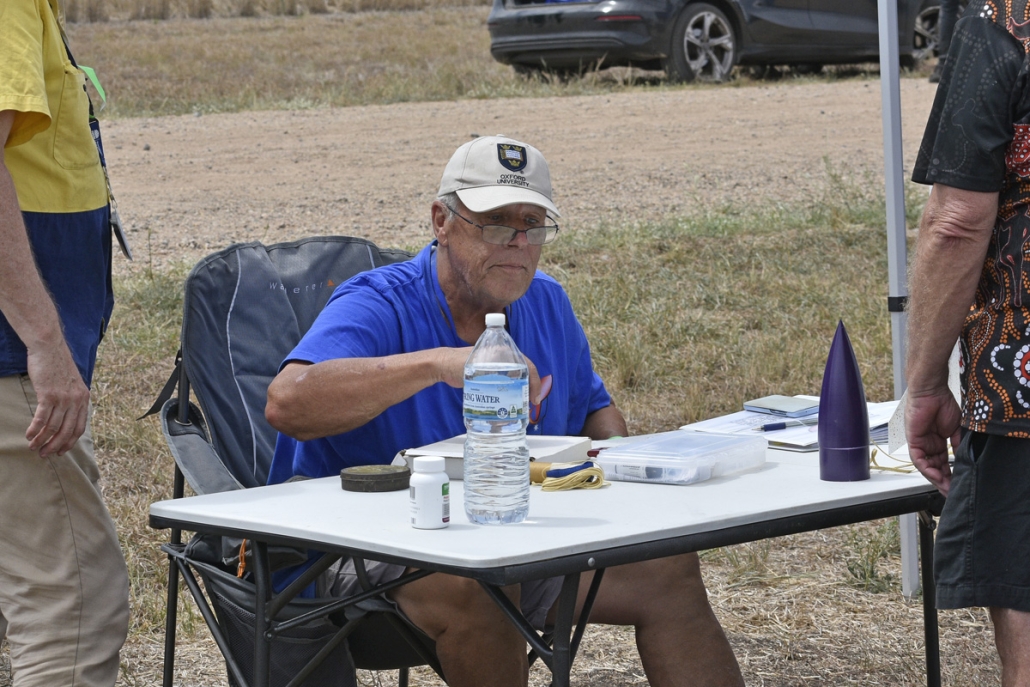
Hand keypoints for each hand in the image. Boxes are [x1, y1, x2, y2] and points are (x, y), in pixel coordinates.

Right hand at [24, 340, 88, 457]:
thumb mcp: (73, 384)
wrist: (49, 348)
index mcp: (84, 399)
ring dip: (42, 440)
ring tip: (33, 447)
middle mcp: (76, 401)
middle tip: (44, 454)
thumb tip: (66, 416)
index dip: (70, 442)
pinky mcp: (49, 395)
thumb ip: (72, 399)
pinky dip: (34, 430)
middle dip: (55, 446)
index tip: (61, 451)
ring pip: (53, 427)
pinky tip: (28, 435)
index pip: (79, 427)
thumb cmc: (57, 365)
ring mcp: (63, 398)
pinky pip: (42, 419)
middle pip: (67, 431)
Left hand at [437, 348, 543, 404]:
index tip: (533, 397)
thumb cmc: (456, 363)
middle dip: (530, 388)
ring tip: (523, 406)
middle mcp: (502, 358)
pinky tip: (510, 403)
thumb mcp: (476, 366)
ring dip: (522, 391)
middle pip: (524, 373)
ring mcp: (497, 367)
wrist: (443, 366)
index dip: (534, 381)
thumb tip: (502, 382)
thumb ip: (487, 370)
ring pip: (516, 379)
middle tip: (530, 403)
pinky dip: (511, 392)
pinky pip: (506, 383)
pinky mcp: (490, 375)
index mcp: (503, 352)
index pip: (527, 365)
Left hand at [905, 388, 960, 495]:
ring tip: (946, 488)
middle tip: (952, 492)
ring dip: (936, 478)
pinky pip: (919, 459)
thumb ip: (958, 444)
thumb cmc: (943, 404)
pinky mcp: (913, 441)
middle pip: (934, 468)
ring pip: (926, 467)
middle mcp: (928, 445)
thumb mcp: (956, 429)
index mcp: (938, 442)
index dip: (950, 475)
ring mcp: (920, 443)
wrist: (932, 391)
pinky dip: (927, 469)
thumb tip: (964, 460)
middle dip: (943, 481)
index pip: (943, 463)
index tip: (958, 485)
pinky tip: (936, 477)